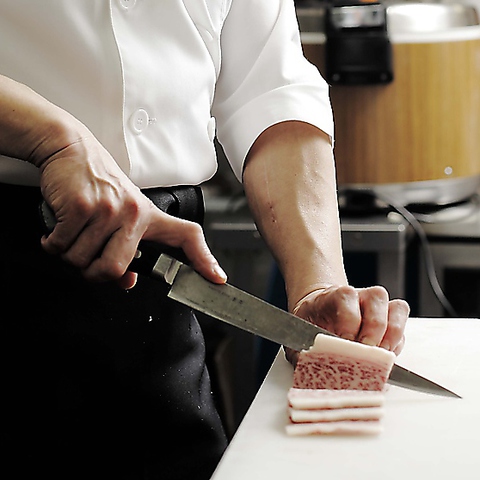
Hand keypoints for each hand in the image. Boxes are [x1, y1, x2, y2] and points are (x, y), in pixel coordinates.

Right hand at [39, 135, 226, 288]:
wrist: (70, 147)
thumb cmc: (96, 180)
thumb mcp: (120, 211)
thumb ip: (126, 248)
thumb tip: (126, 281)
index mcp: (148, 215)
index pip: (187, 236)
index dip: (203, 259)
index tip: (216, 277)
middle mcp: (133, 213)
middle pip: (115, 268)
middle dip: (94, 273)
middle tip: (86, 261)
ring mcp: (107, 210)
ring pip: (82, 260)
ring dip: (69, 255)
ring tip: (71, 235)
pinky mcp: (81, 207)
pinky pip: (62, 245)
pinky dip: (53, 244)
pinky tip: (57, 230)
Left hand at [285, 285, 408, 364]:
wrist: (319, 312)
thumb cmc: (310, 325)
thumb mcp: (299, 333)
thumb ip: (301, 347)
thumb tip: (307, 362)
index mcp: (336, 294)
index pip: (348, 300)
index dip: (349, 324)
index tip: (345, 344)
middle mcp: (361, 295)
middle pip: (377, 301)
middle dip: (372, 332)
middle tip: (365, 354)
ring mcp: (378, 306)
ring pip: (396, 310)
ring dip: (391, 337)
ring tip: (379, 358)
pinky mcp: (390, 320)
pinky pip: (404, 327)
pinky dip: (398, 343)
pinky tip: (386, 356)